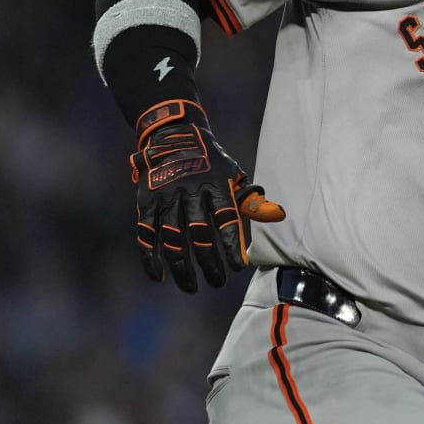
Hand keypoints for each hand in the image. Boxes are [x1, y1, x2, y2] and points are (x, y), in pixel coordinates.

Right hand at [130, 99, 284, 292]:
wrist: (174, 136)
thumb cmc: (212, 162)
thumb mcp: (234, 175)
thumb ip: (250, 200)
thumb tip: (277, 215)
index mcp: (216, 187)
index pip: (226, 221)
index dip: (232, 246)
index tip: (239, 267)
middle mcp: (190, 193)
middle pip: (199, 234)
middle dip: (209, 263)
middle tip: (218, 283)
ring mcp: (166, 198)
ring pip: (172, 239)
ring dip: (182, 266)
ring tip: (191, 286)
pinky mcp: (146, 202)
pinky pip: (146, 234)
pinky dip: (150, 256)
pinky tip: (158, 275)